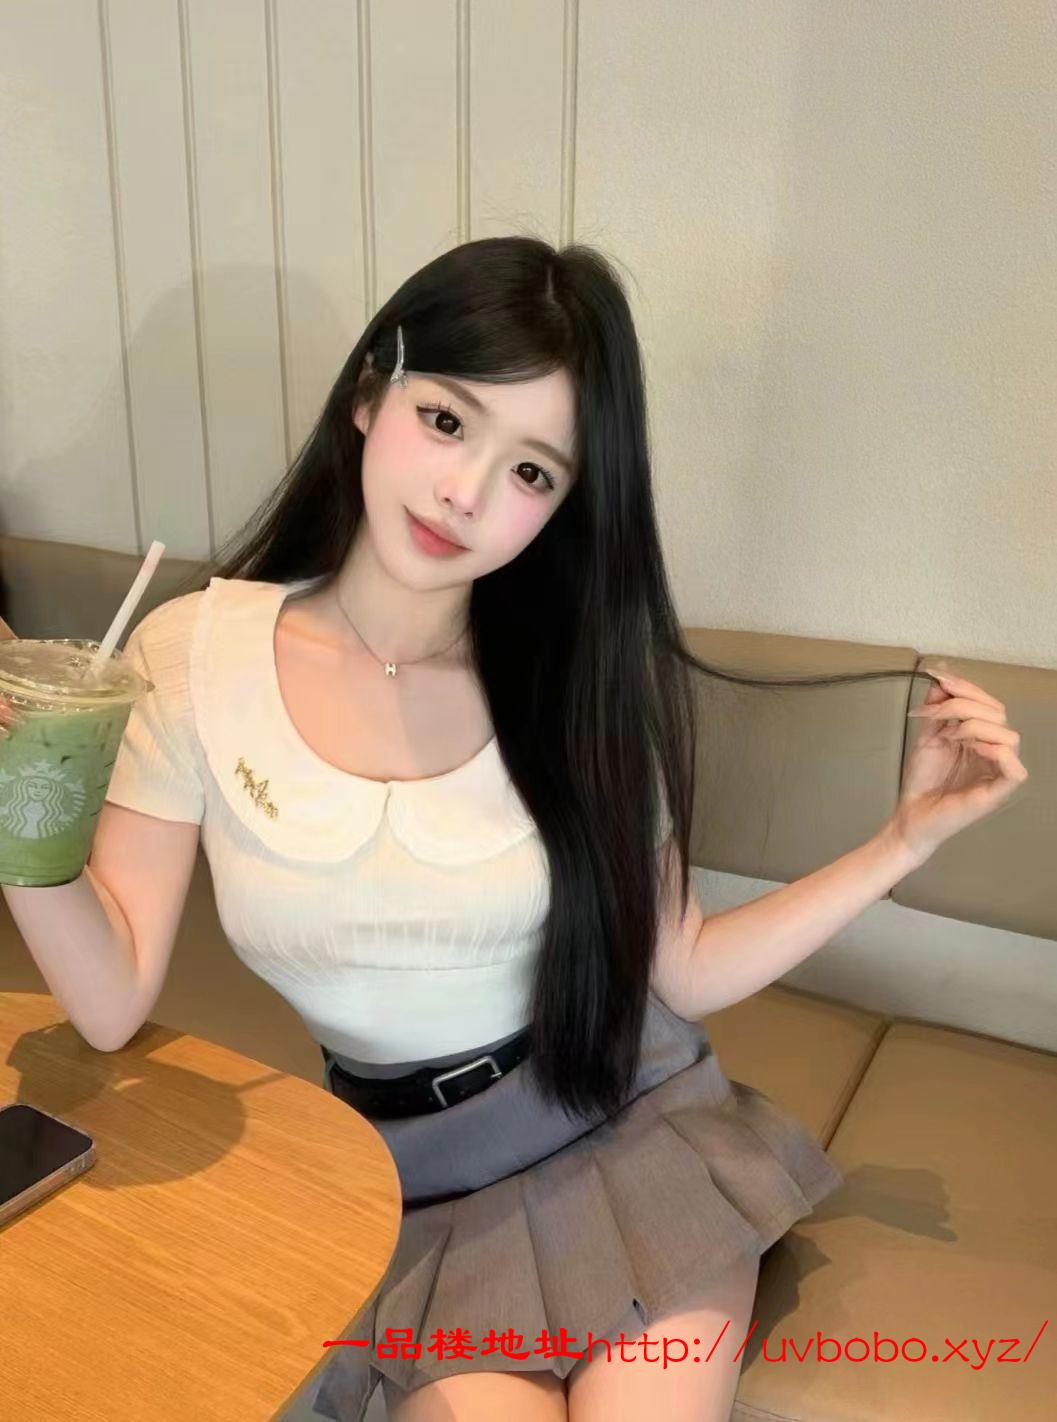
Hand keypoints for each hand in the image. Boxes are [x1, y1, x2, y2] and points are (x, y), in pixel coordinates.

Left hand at [889, 663, 1028, 862]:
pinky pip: (1015, 769)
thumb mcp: (927, 735)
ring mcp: (998, 772)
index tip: (939, 678)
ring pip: (1009, 736)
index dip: (967, 687)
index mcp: (981, 737)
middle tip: (934, 714)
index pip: (989, 704)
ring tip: (949, 735)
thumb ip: (937, 708)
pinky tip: (970, 748)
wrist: (910, 813)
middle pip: (999, 714)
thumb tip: (942, 675)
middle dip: (964, 703)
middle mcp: (993, 751)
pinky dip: (995, 752)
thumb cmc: (922, 780)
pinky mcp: (997, 792)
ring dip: (975, 726)